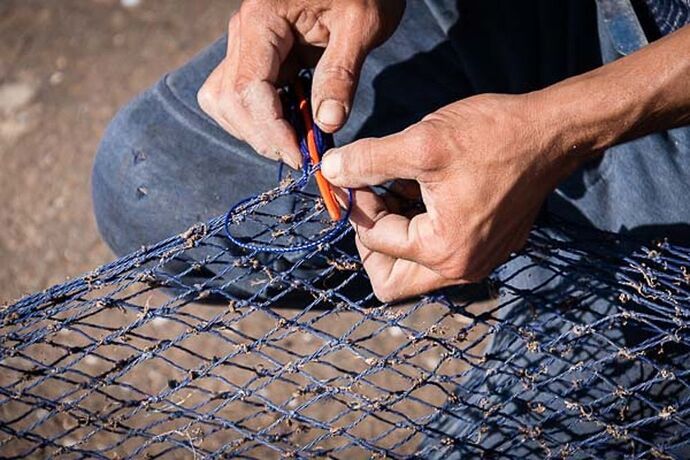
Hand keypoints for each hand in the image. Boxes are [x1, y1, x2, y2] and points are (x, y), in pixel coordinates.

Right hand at [197, 0, 403, 168]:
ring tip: (298, 139)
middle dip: (262, 136)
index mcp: (262, 19)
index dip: (271, 131)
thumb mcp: (361, 25)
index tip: (302, 158)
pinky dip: (263, 118)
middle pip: (228, 101)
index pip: (247, 89)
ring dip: (257, 130)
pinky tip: (295, 122)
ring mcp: (246, 45)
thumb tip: (327, 124)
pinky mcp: (257, 57)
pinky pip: (242, 97)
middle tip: (302, 155)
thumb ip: (341, 74)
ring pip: (225, 103)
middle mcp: (243, 31)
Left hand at [322, 93, 591, 301]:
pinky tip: (426, 190)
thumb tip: (330, 171)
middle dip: (372, 241)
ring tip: (402, 188)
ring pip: (414, 270)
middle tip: (375, 198)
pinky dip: (423, 230)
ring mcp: (479, 262)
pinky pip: (440, 256)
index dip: (359, 205)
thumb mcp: (421, 142)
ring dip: (398, 233)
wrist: (553, 133)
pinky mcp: (489, 249)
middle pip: (390, 282)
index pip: (375, 242)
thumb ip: (367, 160)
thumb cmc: (493, 135)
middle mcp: (462, 269)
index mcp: (443, 250)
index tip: (360, 174)